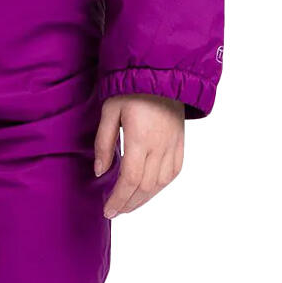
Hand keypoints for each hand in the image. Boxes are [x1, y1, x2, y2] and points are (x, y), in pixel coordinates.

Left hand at [94, 92, 185, 217]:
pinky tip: (149, 190)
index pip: (130, 179)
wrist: (162, 71)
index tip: (108, 210)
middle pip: (145, 187)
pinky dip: (161, 185)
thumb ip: (104, 143)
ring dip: (144, 198)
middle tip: (115, 211)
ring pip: (161, 183)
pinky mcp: (180, 142)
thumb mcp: (109, 111)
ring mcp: (173, 144)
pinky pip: (174, 171)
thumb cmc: (131, 88)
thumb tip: (100, 172)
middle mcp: (160, 145)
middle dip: (129, 203)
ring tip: (129, 204)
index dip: (118, 198)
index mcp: (140, 138)